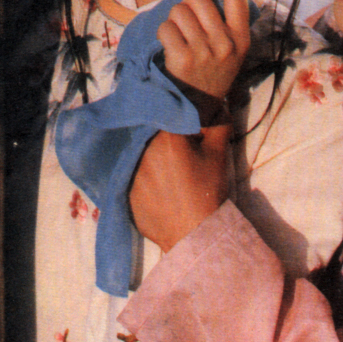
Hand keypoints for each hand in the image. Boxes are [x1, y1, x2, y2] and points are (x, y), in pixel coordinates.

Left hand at [129, 126, 231, 251]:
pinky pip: (133, 175)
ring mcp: (128, 170)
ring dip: (153, 156)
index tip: (192, 135)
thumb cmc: (207, 191)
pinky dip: (145, 177)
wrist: (193, 234)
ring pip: (141, 153)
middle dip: (166, 139)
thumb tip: (219, 108)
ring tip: (170, 173)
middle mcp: (141, 149)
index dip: (183, 124)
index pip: (170, 115)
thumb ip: (219, 124)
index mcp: (165, 136)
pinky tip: (160, 188)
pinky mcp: (123, 190)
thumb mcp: (219, 154)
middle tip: (181, 155)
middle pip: (152, 133)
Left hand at [158, 0, 250, 102]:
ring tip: (177, 33)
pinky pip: (166, 28)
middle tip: (185, 19)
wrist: (199, 107)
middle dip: (186, 3)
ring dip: (173, 19)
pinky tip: (168, 44)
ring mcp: (204, 52)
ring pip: (179, 11)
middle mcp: (226, 44)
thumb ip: (226, 22)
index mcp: (241, 37)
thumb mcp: (233, 49)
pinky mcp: (183, 60)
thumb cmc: (213, 70)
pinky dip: (163, 32)